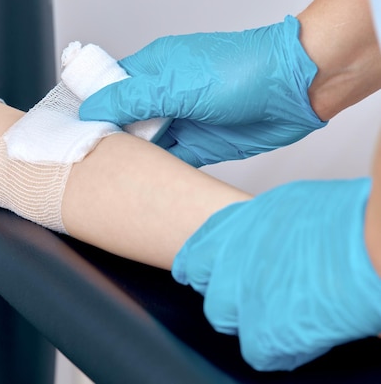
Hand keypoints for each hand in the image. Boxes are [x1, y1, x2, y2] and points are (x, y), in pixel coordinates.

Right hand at [79, 16, 325, 166]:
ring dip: (132, 158)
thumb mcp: (176, 84)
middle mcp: (163, 96)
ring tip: (105, 177)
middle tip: (84, 161)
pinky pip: (169, 161)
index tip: (71, 131)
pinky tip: (140, 183)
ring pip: (144, 145)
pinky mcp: (199, 146)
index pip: (108, 88)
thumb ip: (131, 99)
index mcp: (153, 70)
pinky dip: (156, 172)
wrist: (297, 89)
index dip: (90, 108)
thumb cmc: (242, 70)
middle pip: (123, 121)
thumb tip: (89, 110)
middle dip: (107, 139)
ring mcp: (181, 121)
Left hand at [172, 178, 380, 370]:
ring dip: (249, 322)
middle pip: (206, 290)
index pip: (194, 255)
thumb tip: (261, 240)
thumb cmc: (343, 217)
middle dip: (227, 297)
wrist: (370, 240)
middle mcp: (229, 260)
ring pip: (224, 319)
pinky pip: (256, 351)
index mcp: (234, 228)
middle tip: (259, 297)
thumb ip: (260, 228)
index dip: (203, 270)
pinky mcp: (266, 331)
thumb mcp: (286, 206)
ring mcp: (244, 295)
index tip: (207, 276)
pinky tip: (301, 336)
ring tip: (285, 314)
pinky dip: (278, 349)